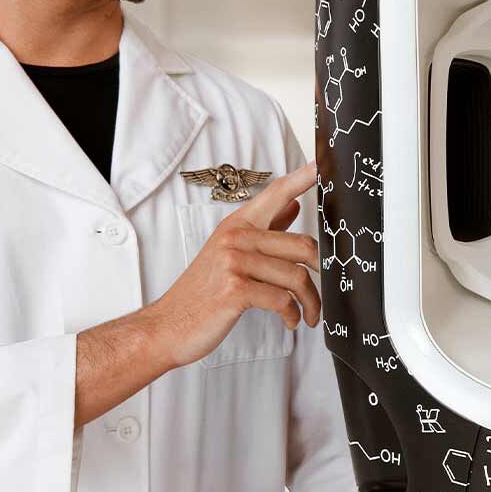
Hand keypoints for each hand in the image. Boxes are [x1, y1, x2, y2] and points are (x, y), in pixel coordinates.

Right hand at [149, 162, 322, 368]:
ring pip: (297, 277)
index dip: (301, 178)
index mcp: (236, 226)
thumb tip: (293, 205)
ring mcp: (234, 261)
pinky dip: (292, 315)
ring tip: (309, 314)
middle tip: (322, 293)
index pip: (275, 194)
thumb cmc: (202, 294)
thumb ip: (264, 230)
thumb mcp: (230, 255)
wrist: (167, 326)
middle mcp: (235, 238)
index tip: (321, 165)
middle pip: (302, 245)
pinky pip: (283, 299)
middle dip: (320, 273)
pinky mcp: (236, 288)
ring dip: (310, 302)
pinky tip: (290, 320)